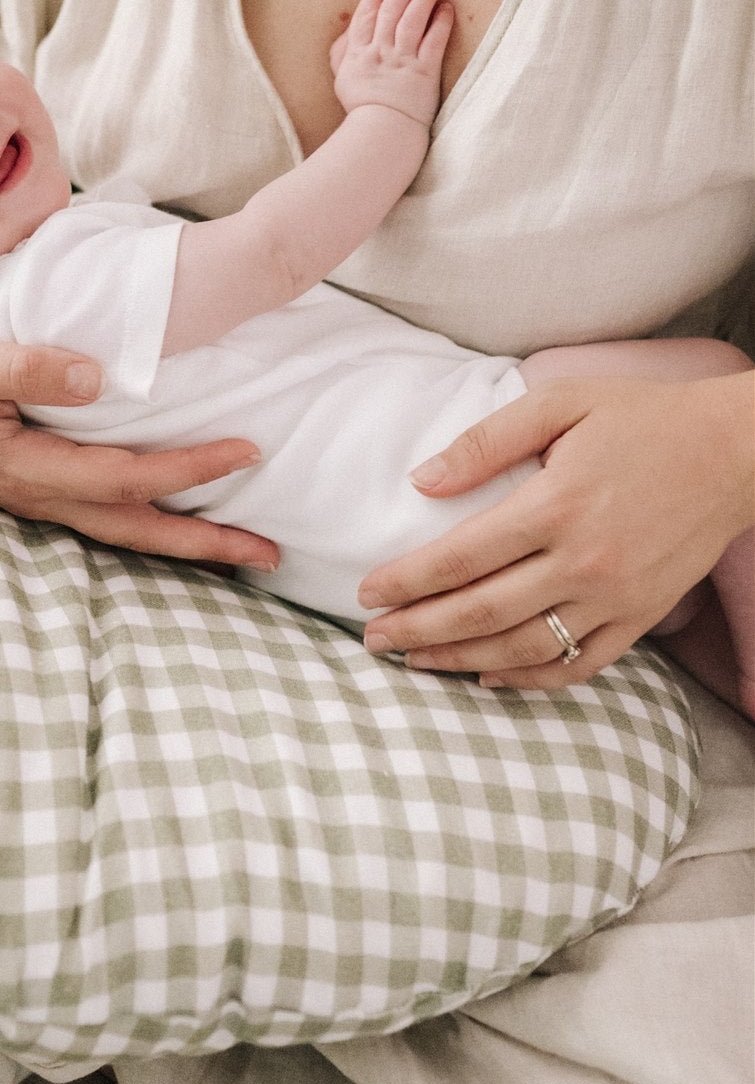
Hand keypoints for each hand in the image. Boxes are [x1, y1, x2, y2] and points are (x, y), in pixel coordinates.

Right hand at [0, 327, 281, 569]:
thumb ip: (26, 365)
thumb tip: (102, 377)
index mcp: (27, 467)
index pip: (128, 476)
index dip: (191, 469)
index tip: (249, 451)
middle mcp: (35, 494)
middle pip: (135, 528)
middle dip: (204, 544)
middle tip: (270, 555)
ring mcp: (30, 497)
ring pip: (119, 530)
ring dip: (180, 542)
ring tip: (237, 551)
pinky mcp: (25, 486)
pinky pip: (98, 515)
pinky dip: (142, 524)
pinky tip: (165, 519)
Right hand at [329, 0, 453, 129]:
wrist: (381, 133)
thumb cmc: (362, 108)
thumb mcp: (342, 78)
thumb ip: (343, 51)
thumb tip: (348, 28)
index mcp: (358, 53)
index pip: (366, 16)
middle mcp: (380, 52)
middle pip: (391, 11)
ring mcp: (403, 61)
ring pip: (413, 20)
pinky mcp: (425, 72)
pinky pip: (434, 41)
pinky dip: (440, 22)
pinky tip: (446, 8)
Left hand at [357, 374, 753, 686]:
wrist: (734, 452)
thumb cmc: (641, 418)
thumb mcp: (560, 403)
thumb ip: (485, 441)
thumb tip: (421, 481)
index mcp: (555, 505)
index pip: (461, 557)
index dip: (407, 580)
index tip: (366, 593)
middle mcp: (583, 561)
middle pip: (481, 612)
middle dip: (418, 631)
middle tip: (372, 640)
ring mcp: (616, 598)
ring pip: (523, 649)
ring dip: (462, 661)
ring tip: (416, 662)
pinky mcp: (642, 617)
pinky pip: (579, 665)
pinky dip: (530, 680)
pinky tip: (490, 677)